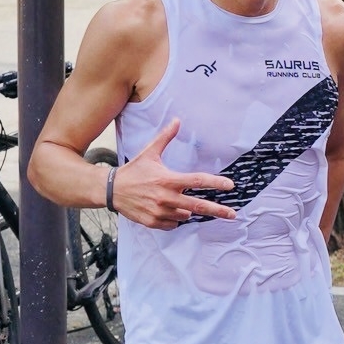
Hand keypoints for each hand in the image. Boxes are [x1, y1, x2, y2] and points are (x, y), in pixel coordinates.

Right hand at [111, 118, 236, 227]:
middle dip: (218, 210)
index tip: (230, 186)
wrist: (110, 190)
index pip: (198, 181)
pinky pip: (173, 224)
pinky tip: (165, 209)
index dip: (216, 183)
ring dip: (186, 210)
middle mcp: (166, 197)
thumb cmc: (133, 170)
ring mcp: (159, 211)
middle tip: (233, 214)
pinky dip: (174, 218)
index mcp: (168, 179)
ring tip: (174, 200)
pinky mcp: (153, 222)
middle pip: (198, 205)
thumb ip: (165, 138)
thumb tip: (177, 120)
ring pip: (185, 215)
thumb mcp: (149, 153)